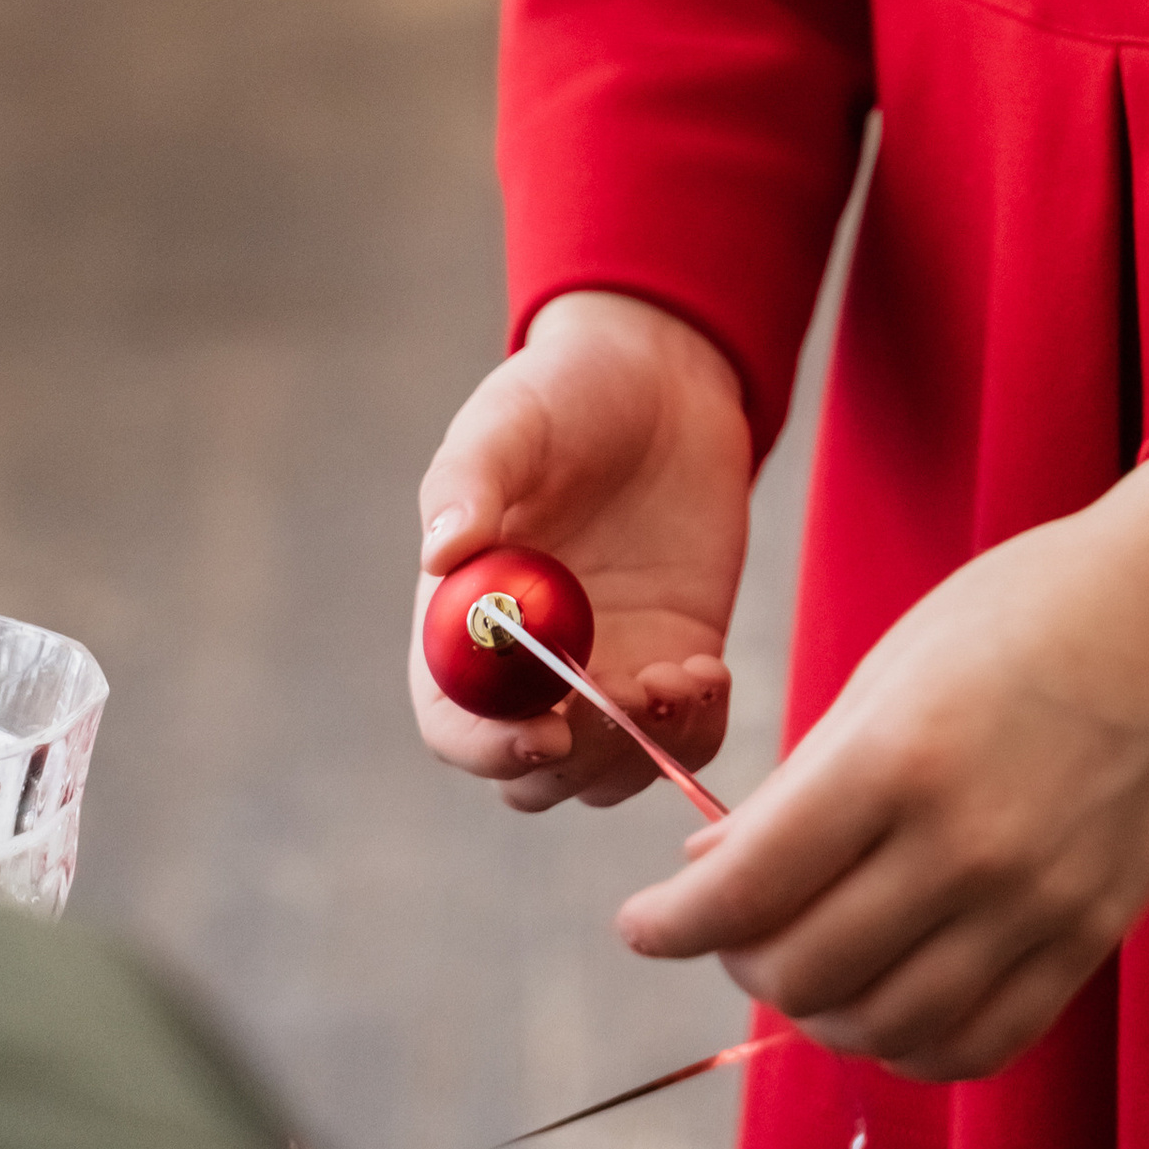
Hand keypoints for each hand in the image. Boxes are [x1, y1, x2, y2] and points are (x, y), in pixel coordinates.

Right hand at [410, 289, 750, 813]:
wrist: (660, 376)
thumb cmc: (563, 393)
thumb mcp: (509, 421)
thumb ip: (470, 482)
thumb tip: (440, 554)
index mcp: (463, 624)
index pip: (457, 724)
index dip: (490, 746)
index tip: (544, 732)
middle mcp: (526, 669)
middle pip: (535, 772)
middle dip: (582, 759)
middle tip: (629, 700)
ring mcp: (604, 671)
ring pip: (610, 772)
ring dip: (644, 750)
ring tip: (682, 675)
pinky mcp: (673, 659)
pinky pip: (681, 735)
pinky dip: (696, 729)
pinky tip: (708, 672)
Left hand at [614, 453, 1148, 1077]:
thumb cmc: (1031, 611)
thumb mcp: (896, 666)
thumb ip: (804, 780)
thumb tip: (709, 866)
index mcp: (901, 759)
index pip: (748, 890)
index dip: (671, 923)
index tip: (641, 924)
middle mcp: (966, 848)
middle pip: (803, 972)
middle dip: (739, 960)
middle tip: (729, 927)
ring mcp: (1035, 907)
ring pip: (882, 1028)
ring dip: (820, 1009)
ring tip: (808, 958)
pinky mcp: (1088, 941)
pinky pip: (976, 1043)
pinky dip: (910, 1042)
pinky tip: (889, 995)